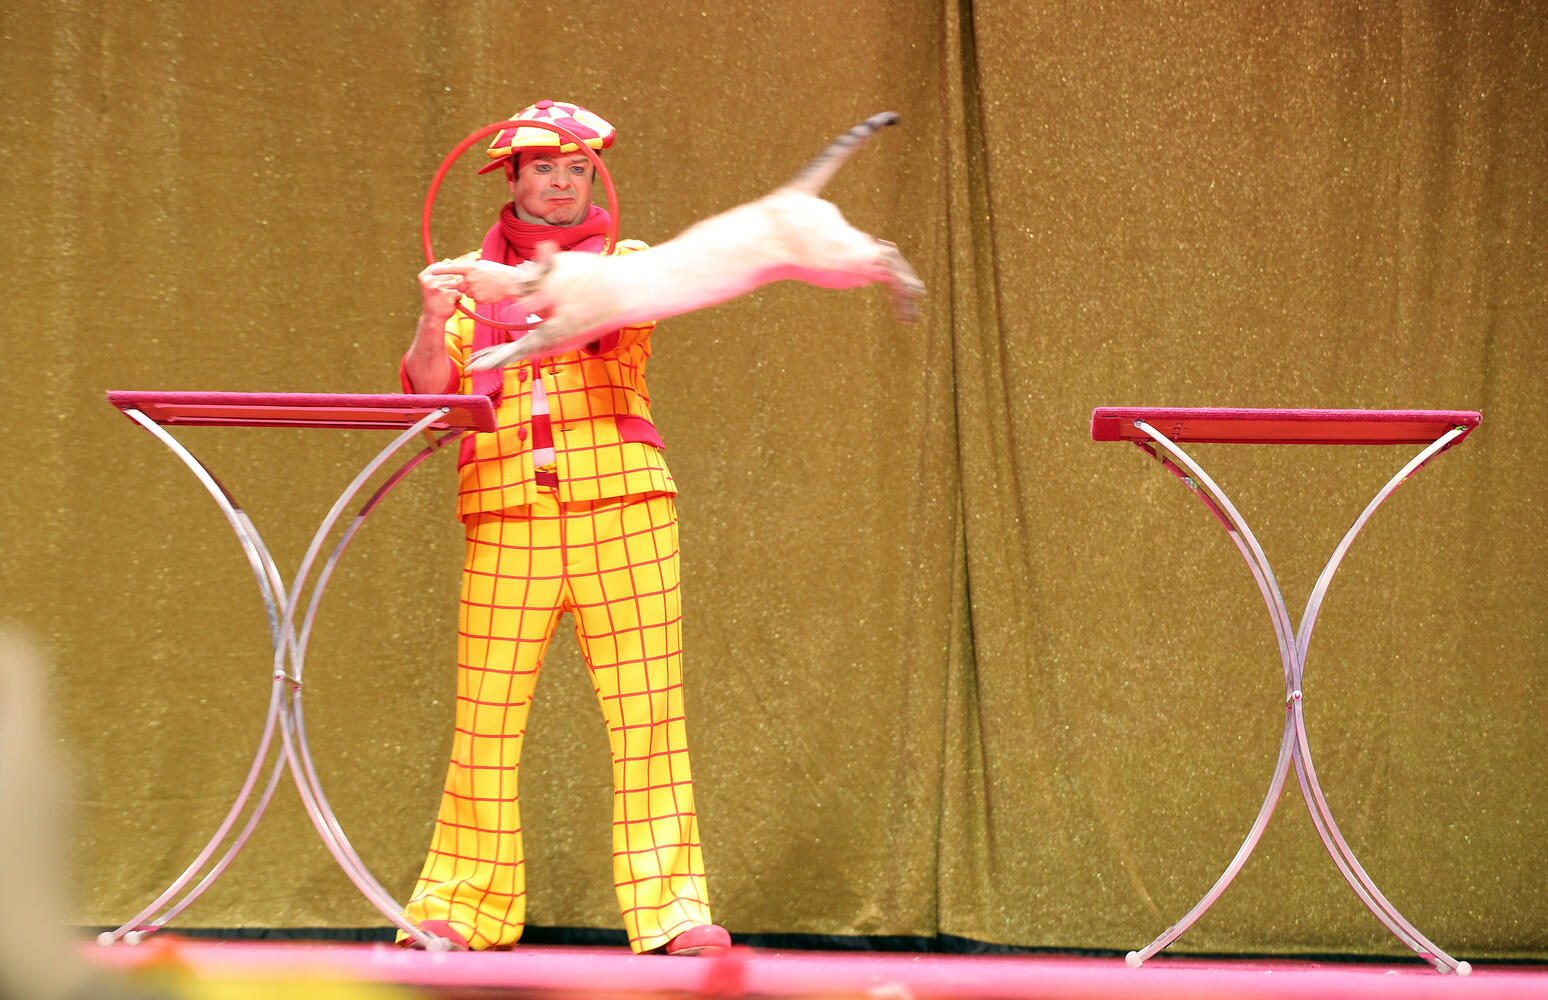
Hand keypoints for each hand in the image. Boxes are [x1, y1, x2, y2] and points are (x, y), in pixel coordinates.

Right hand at [418, 262, 462, 323]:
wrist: (433, 317)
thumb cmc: (434, 299)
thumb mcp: (432, 284)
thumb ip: (440, 272)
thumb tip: (449, 260)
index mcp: (424, 276)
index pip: (440, 267)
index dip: (445, 275)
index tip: (441, 284)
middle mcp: (429, 281)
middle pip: (450, 275)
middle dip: (450, 284)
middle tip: (442, 294)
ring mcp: (438, 288)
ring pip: (456, 283)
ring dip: (455, 291)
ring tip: (446, 298)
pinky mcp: (447, 296)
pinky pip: (459, 292)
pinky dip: (458, 297)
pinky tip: (450, 302)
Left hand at [424, 259, 539, 304]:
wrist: (512, 283)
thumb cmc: (499, 272)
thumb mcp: (484, 265)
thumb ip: (471, 268)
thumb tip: (463, 271)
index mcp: (471, 268)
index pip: (452, 269)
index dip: (441, 269)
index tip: (432, 270)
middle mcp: (471, 279)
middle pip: (460, 285)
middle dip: (465, 286)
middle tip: (478, 282)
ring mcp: (475, 290)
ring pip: (468, 293)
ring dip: (474, 291)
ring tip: (487, 287)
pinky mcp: (479, 299)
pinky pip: (475, 299)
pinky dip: (481, 297)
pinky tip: (489, 292)